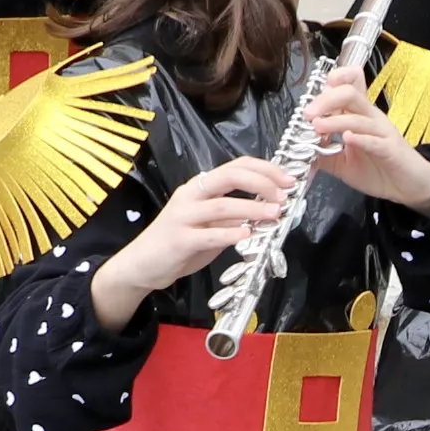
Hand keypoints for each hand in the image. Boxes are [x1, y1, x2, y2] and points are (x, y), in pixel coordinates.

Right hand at [87, 154, 295, 330]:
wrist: (141, 264)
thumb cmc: (178, 243)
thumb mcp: (210, 227)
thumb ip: (234, 219)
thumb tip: (267, 212)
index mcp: (201, 186)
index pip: (236, 166)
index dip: (265, 170)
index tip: (288, 180)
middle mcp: (191, 194)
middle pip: (231, 176)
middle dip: (262, 182)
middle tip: (284, 195)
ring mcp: (183, 216)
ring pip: (223, 205)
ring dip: (252, 208)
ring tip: (274, 214)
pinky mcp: (179, 239)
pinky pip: (208, 234)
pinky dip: (230, 234)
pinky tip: (247, 236)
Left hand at [303, 66, 429, 209]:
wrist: (408, 186)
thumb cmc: (379, 169)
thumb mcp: (342, 163)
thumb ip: (322, 153)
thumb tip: (299, 149)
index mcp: (360, 115)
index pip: (350, 83)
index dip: (332, 81)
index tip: (312, 97)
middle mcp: (371, 118)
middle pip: (349, 93)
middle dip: (325, 100)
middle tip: (308, 114)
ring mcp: (382, 132)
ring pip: (358, 116)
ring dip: (335, 120)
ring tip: (317, 127)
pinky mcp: (390, 149)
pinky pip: (374, 140)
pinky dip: (359, 138)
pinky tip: (346, 139)